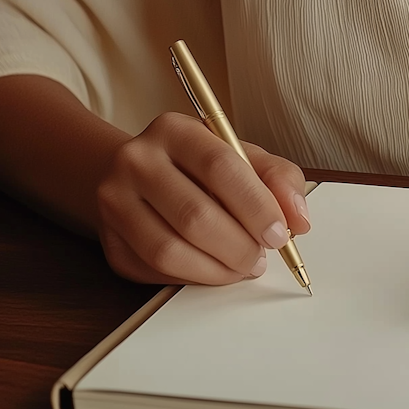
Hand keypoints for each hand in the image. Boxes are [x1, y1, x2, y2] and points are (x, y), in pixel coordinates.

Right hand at [94, 111, 310, 285]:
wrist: (134, 176)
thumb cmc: (199, 168)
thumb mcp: (242, 157)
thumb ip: (279, 180)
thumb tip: (298, 220)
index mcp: (175, 130)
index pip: (220, 166)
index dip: (256, 205)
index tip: (279, 233)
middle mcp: (137, 161)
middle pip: (194, 215)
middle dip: (239, 246)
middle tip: (260, 258)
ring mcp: (114, 202)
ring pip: (169, 251)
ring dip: (217, 270)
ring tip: (241, 267)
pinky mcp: (110, 242)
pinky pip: (154, 272)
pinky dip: (192, 278)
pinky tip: (211, 268)